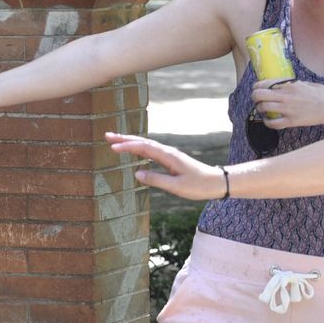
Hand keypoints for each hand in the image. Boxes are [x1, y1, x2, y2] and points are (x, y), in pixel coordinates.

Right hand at [105, 131, 226, 201]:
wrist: (216, 182)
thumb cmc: (198, 186)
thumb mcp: (177, 186)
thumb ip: (156, 180)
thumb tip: (137, 173)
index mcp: (168, 156)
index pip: (143, 148)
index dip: (127, 146)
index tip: (112, 147)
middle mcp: (167, 152)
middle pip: (142, 142)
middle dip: (124, 138)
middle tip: (107, 135)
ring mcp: (169, 155)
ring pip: (146, 145)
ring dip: (130, 142)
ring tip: (115, 141)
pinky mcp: (170, 159)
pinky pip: (150, 151)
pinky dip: (138, 148)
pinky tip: (133, 150)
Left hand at [251, 80, 323, 130]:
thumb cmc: (320, 93)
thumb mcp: (304, 83)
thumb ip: (289, 85)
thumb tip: (276, 86)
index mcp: (289, 84)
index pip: (263, 84)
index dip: (256, 87)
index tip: (257, 89)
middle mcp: (286, 96)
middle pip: (259, 95)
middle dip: (255, 97)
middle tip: (257, 100)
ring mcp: (288, 109)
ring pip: (263, 108)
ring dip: (260, 109)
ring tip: (264, 110)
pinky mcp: (292, 121)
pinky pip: (272, 123)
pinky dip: (267, 122)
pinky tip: (269, 120)